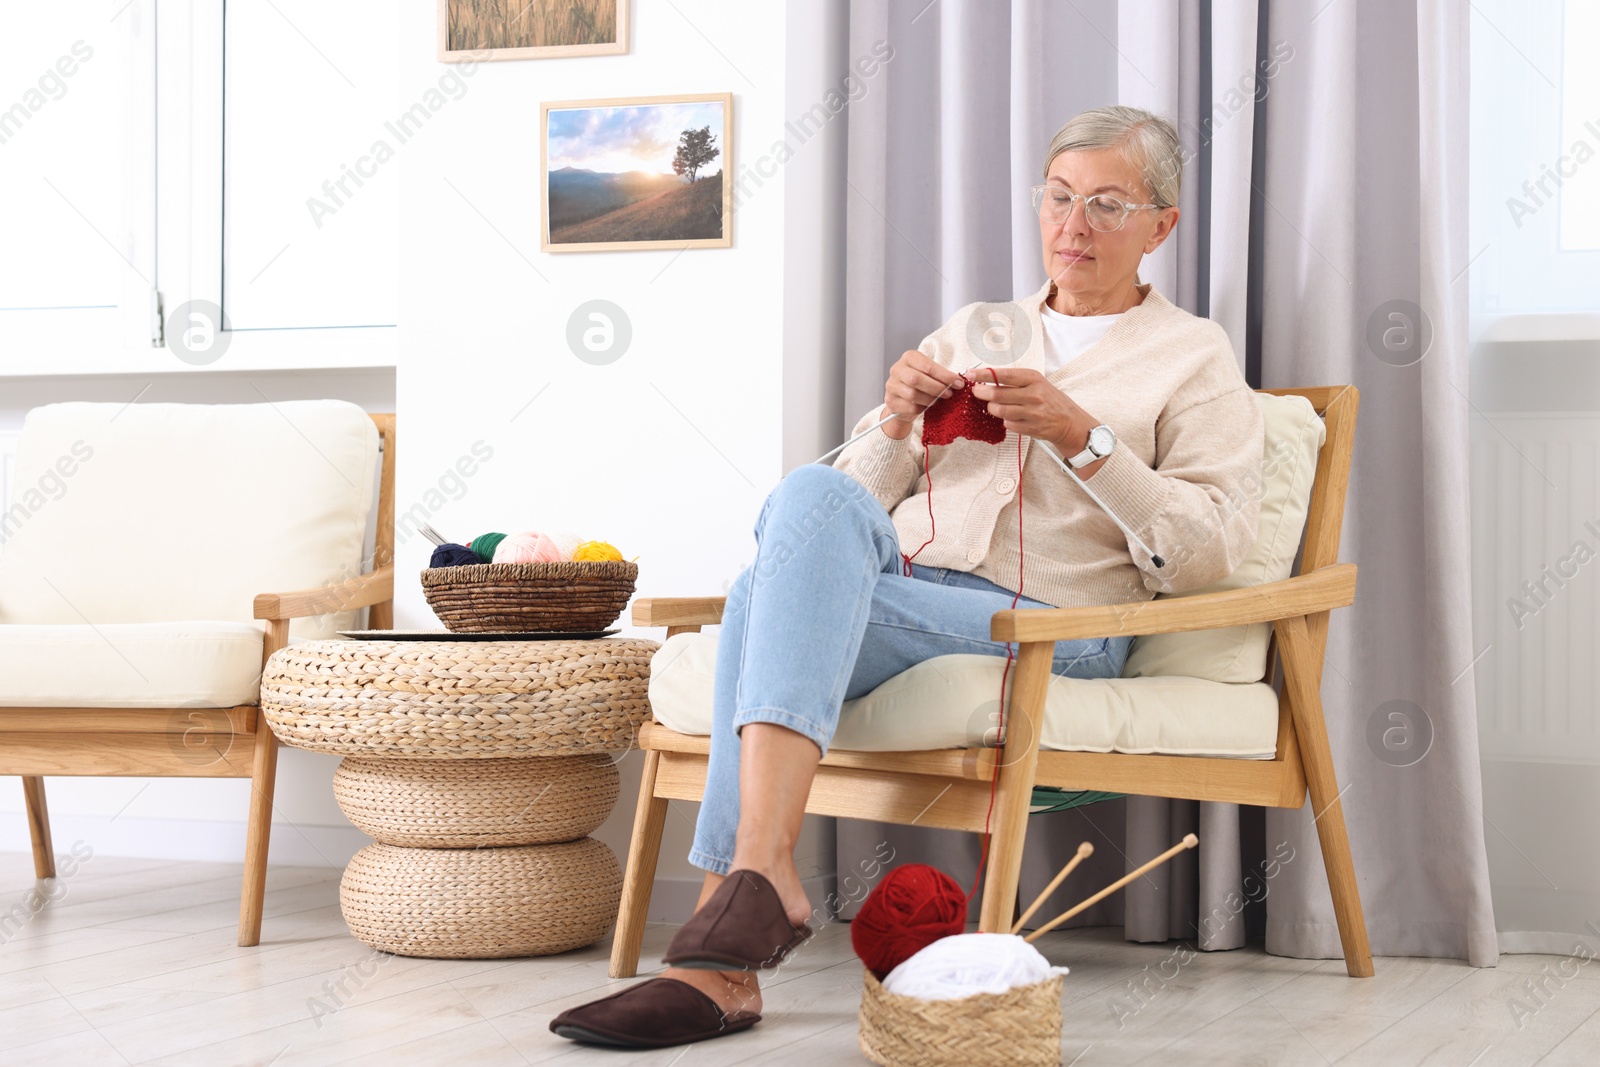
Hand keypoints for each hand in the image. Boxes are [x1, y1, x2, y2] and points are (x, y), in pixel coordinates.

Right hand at [881, 350, 961, 440]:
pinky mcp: (891, 401)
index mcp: (909, 358)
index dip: (944, 376)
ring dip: (930, 399)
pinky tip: (926, 407)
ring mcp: (892, 386)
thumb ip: (941, 376)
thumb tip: (958, 382)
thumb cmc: (920, 384)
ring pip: (913, 395)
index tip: (958, 383)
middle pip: (916, 379)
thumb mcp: (929, 374)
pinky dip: (922, 409)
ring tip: (938, 400)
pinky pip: (910, 407)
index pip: (927, 366)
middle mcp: (897, 369)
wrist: (903, 400)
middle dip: (936, 388)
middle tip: (949, 393)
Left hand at [969, 367, 1096, 455]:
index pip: (1004, 375)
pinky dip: (1005, 420)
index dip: (984, 375)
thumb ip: (1014, 381)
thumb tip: (986, 379)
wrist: (1068, 421)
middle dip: (982, 393)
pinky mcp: (1031, 428)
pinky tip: (1010, 417)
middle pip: (998, 394)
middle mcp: (1034, 394)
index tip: (971, 374)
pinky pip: (1008, 424)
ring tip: (993, 406)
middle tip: (976, 392)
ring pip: (1000, 410)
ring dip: (992, 408)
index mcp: (1034, 379)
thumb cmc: (1049, 399)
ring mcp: (1033, 412)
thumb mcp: (1036, 383)